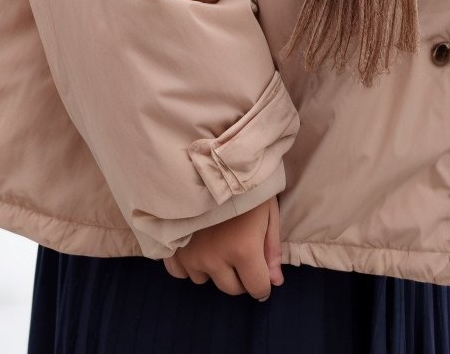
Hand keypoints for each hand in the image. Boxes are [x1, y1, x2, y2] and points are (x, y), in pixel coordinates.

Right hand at [162, 195, 283, 299]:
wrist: (208, 160)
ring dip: (214, 268)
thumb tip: (276, 282)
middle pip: (232, 288)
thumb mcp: (267, 211)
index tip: (262, 270)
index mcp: (243, 249)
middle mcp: (215, 258)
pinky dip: (190, 264)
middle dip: (241, 275)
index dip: (263, 282)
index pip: (257, 288)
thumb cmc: (245, 183)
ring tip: (218, 239)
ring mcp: (191, 255)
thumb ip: (271, 249)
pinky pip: (181, 273)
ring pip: (206, 280)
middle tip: (241, 250)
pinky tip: (198, 244)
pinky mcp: (173, 248)